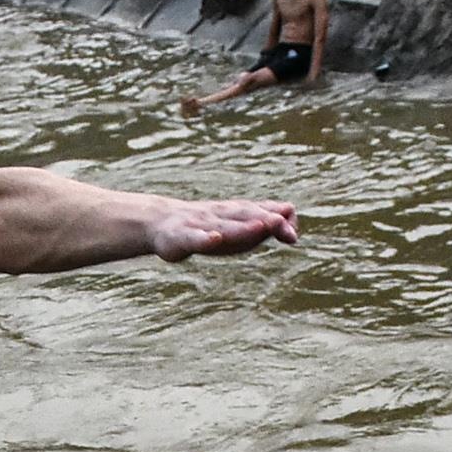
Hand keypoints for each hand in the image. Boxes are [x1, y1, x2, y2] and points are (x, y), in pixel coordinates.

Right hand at [149, 198, 298, 261]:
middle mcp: (219, 216)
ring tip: (260, 226)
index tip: (292, 234)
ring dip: (241, 227)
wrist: (157, 222)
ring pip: (223, 226)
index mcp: (233, 213)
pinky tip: (213, 239)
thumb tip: (295, 232)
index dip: (278, 219)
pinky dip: (204, 238)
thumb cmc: (201, 227)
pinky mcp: (179, 237)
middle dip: (264, 218)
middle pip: (244, 215)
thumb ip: (261, 227)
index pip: (261, 212)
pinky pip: (193, 238)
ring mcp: (199, 225)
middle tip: (282, 221)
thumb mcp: (232, 227)